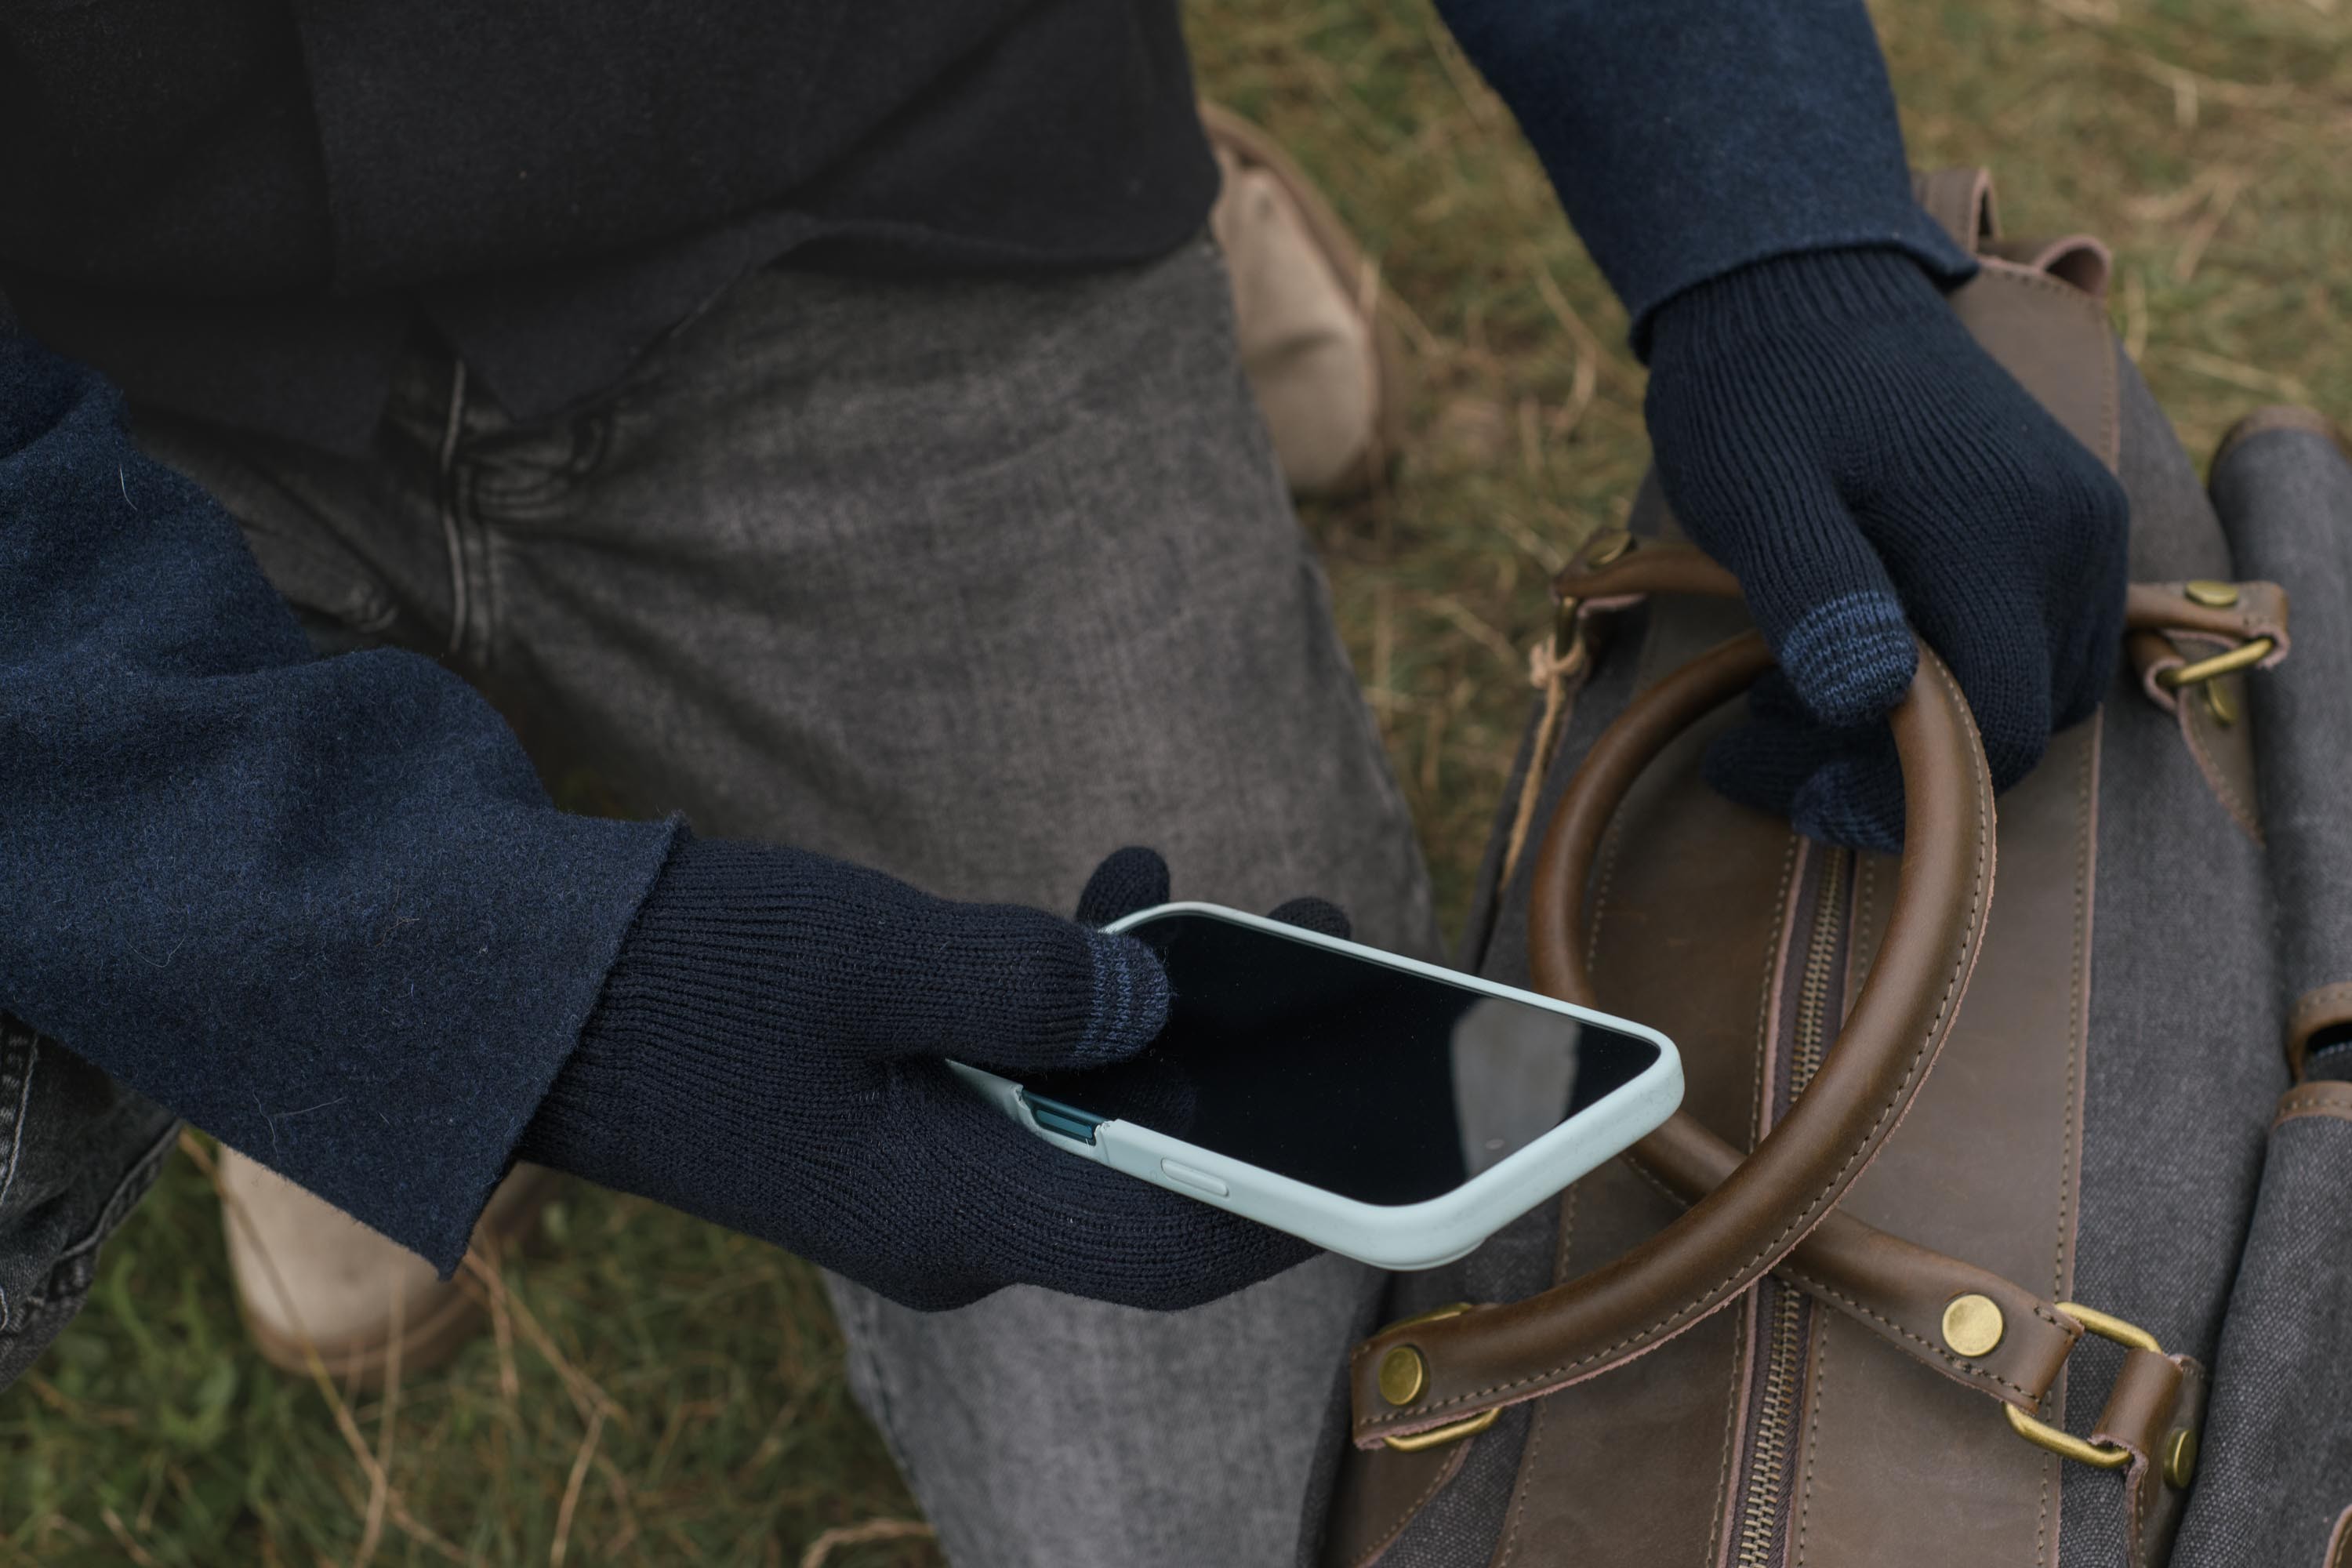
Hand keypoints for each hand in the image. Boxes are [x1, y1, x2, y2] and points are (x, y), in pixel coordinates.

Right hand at [519, 839, 1346, 1311]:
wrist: (509, 986)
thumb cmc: (670, 978)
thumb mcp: (866, 955)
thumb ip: (1026, 983)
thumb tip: (1146, 1007)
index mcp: (955, 1214)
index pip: (1179, 1245)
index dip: (1307, 1195)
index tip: (1404, 1122)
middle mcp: (955, 1217)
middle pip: (1153, 1166)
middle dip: (1250, 1067)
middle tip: (1323, 945)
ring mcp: (921, 1171)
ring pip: (1096, 1107)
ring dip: (1161, 1011)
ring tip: (1222, 899)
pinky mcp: (893, 1116)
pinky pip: (1026, 1071)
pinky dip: (1076, 995)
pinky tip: (1109, 895)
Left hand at [1641, 247, 2128, 848]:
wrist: (1799, 279)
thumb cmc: (1760, 386)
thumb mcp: (1756, 492)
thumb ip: (1816, 595)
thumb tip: (1871, 698)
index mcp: (2001, 534)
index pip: (1991, 732)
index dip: (1890, 793)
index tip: (1780, 786)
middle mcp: (2073, 536)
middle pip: (2016, 723)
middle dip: (1892, 763)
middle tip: (1762, 732)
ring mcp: (2082, 526)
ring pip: (2031, 691)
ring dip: (1924, 723)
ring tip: (1798, 689)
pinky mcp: (2067, 518)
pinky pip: (2036, 639)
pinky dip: (1955, 672)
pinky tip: (1860, 647)